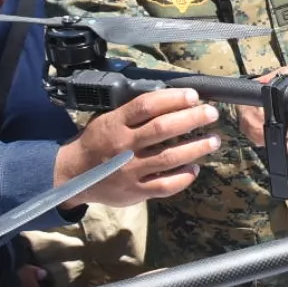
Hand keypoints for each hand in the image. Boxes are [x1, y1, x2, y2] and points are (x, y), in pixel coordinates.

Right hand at [55, 88, 222, 204]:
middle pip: (162, 129)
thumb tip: (171, 99)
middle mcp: (123, 146)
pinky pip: (165, 185)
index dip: (172, 98)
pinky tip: (195, 168)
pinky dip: (183, 177)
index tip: (193, 95)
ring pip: (168, 158)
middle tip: (211, 113)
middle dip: (191, 119)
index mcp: (115, 123)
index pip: (146, 106)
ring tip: (214, 140)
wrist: (72, 175)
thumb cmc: (97, 142)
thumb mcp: (107, 120)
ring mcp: (130, 170)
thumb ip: (133, 113)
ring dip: (196, 148)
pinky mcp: (135, 191)